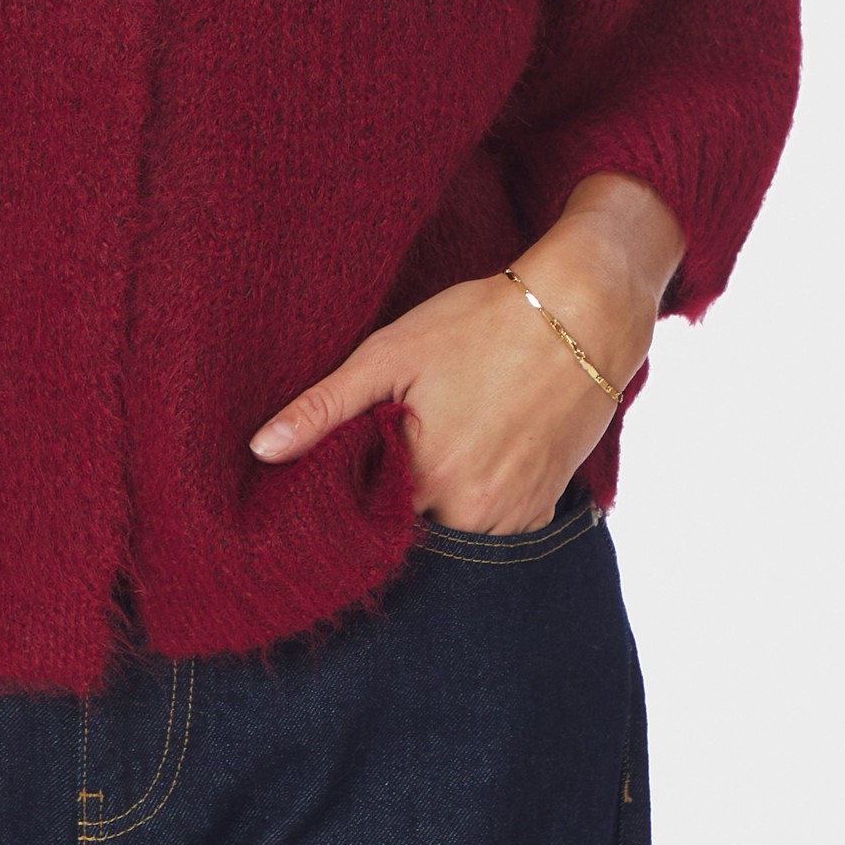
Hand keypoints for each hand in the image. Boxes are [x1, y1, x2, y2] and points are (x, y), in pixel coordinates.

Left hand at [246, 173, 684, 533]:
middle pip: (408, 529)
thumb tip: (261, 450)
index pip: (362, 519)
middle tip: (400, 440)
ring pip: (450, 531)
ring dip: (435, 503)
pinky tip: (474, 451)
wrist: (582, 314)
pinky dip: (474, 501)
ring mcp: (514, 517)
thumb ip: (325, 408)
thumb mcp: (392, 353)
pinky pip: (492, 527)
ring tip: (440, 442)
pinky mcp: (543, 508)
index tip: (346, 462)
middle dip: (392, 499)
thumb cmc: (482, 323)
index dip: (348, 493)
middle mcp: (473, 514)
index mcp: (428, 480)